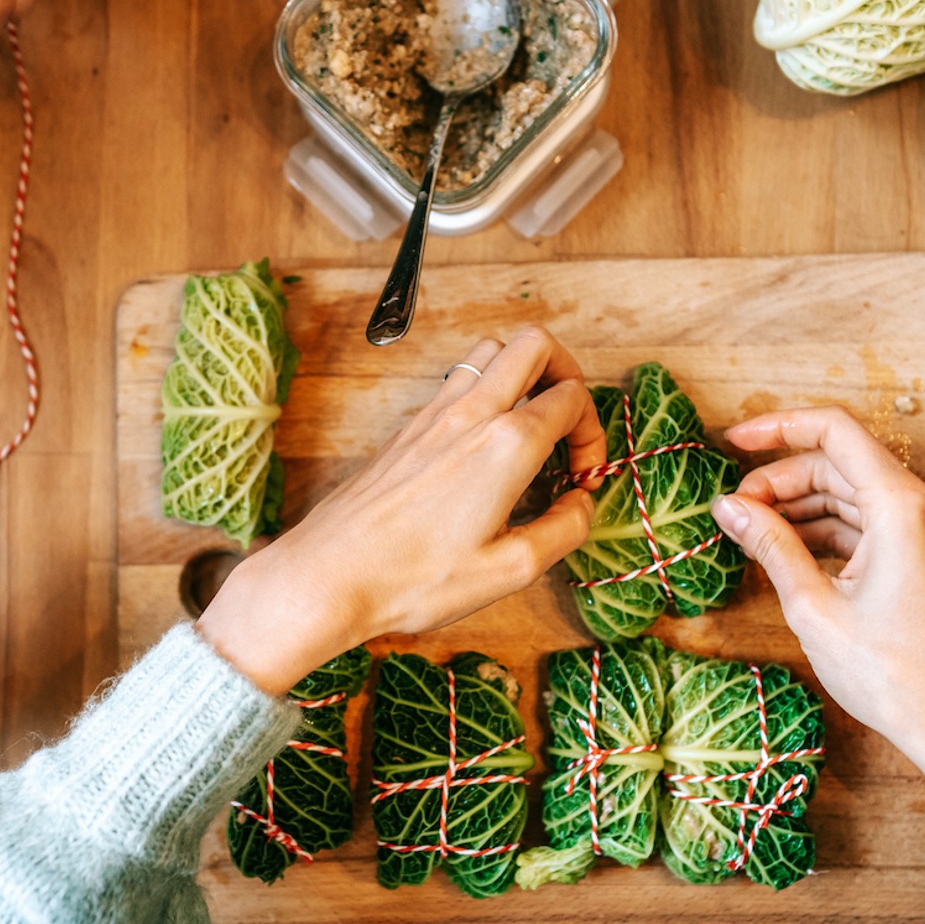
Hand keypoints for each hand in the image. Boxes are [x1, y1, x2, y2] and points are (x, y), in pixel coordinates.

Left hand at [197, 326, 606, 695]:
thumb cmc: (414, 579)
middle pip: (535, 343)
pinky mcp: (409, 427)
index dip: (594, 434)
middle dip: (567, 373)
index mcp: (506, 444)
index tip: (582, 478)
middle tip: (568, 424)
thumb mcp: (511, 571)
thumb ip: (565, 530)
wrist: (330, 575)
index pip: (573, 398)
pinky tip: (483, 448)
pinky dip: (486, 394)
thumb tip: (581, 502)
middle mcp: (471, 413)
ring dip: (523, 374)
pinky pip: (457, 381)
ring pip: (491, 351)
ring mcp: (435, 413)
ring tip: (529, 428)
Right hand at [709, 406, 924, 866]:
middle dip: (779, 480)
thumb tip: (728, 507)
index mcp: (900, 506)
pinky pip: (864, 522)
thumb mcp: (812, 606)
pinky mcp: (922, 554)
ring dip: (797, 505)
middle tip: (733, 512)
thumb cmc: (891, 673)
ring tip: (750, 534)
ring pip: (848, 492)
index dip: (777, 427)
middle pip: (837, 463)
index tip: (732, 441)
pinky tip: (783, 551)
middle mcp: (920, 506)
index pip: (833, 431)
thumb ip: (769, 545)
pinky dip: (822, 529)